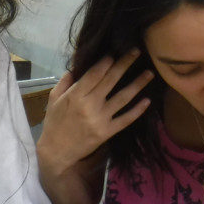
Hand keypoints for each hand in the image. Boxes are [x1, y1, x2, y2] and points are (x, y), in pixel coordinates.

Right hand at [38, 49, 153, 173]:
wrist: (57, 152)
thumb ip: (64, 82)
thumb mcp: (53, 99)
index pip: (94, 74)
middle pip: (111, 80)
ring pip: (123, 98)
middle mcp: (90, 105)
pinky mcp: (107, 132)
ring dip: (137, 84)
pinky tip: (147, 101)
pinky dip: (137, 110)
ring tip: (149, 73)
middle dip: (124, 64)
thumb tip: (76, 66)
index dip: (106, 62)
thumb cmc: (54, 123)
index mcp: (75, 95)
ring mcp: (100, 119)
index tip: (115, 52)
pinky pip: (125, 119)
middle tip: (136, 51)